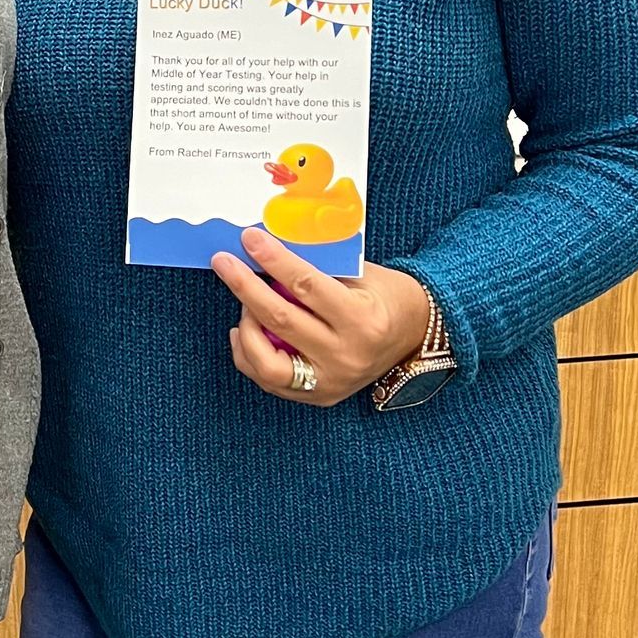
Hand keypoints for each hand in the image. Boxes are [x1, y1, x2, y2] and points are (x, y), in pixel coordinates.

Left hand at [211, 229, 431, 408]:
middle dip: (245, 287)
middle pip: (282, 320)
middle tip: (224, 262)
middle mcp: (346, 355)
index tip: (249, 240)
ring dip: (246, 327)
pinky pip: (270, 379)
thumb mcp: (360, 273)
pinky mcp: (318, 397)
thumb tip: (267, 248)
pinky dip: (250, 353)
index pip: (307, 286)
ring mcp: (330, 381)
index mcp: (362, 319)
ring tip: (245, 304)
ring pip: (268, 362)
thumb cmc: (384, 295)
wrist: (413, 335)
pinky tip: (246, 330)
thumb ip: (317, 267)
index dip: (274, 260)